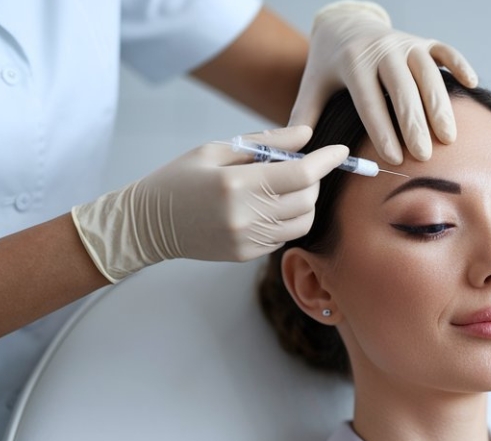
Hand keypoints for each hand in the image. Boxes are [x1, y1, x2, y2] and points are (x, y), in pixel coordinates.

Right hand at [71, 126, 347, 282]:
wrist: (149, 223)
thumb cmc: (182, 178)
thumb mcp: (218, 149)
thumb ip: (267, 142)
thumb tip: (307, 135)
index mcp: (236, 183)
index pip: (300, 173)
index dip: (326, 161)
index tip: (340, 151)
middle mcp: (245, 215)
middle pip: (307, 198)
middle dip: (314, 180)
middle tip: (302, 166)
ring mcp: (247, 239)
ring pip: (303, 221)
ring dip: (306, 202)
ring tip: (286, 187)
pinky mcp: (247, 255)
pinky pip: (285, 236)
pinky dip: (288, 219)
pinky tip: (269, 207)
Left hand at [288, 1, 477, 164]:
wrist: (344, 24)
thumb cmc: (329, 66)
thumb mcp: (312, 87)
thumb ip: (304, 118)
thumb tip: (296, 156)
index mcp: (352, 63)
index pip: (369, 100)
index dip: (382, 130)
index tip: (394, 158)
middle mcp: (381, 50)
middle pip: (402, 89)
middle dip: (414, 124)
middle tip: (424, 155)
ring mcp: (406, 43)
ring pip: (427, 73)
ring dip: (439, 105)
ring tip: (448, 137)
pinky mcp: (423, 40)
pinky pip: (445, 51)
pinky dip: (459, 65)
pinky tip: (471, 84)